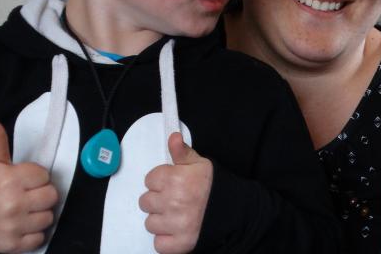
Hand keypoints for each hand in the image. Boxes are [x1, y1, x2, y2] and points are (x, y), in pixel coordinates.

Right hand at [0, 121, 58, 252]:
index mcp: (9, 181)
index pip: (44, 176)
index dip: (36, 177)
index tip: (24, 180)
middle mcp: (12, 204)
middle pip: (51, 196)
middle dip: (42, 194)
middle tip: (28, 195)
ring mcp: (14, 226)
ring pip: (48, 217)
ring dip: (39, 214)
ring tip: (25, 210)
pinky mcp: (14, 244)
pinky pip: (40, 237)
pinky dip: (34, 233)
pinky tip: (22, 225)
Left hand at [139, 132, 213, 253]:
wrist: (235, 210)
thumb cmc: (213, 186)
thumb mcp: (199, 164)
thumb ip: (182, 152)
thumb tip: (172, 137)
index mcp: (176, 179)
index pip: (150, 180)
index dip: (160, 181)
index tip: (172, 184)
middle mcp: (173, 201)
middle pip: (145, 202)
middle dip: (158, 201)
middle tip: (174, 200)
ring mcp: (176, 224)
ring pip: (150, 223)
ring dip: (161, 221)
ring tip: (176, 216)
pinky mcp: (180, 244)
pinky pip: (159, 244)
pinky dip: (166, 240)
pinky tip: (176, 231)